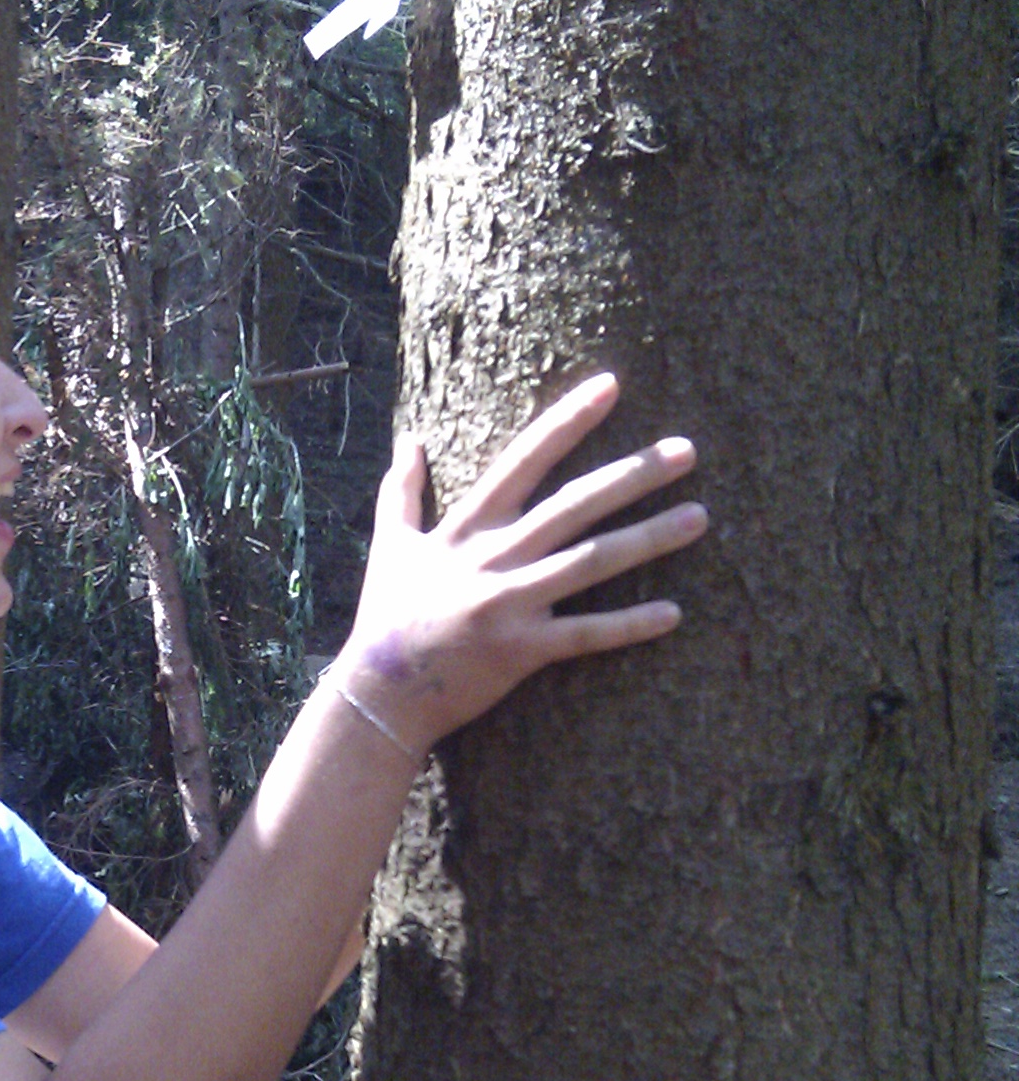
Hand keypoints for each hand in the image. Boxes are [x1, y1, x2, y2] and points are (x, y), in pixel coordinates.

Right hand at [331, 372, 705, 752]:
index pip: (524, 460)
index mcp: (466, 527)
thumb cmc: (386, 618)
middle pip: (574, 505)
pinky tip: (674, 613)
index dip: (568, 421)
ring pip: (592, 563)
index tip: (611, 387)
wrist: (379, 693)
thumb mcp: (390, 546)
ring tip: (700, 517)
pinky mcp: (522, 651)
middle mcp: (493, 558)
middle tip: (687, 450)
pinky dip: (629, 625)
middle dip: (633, 475)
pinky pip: (586, 635)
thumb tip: (407, 441)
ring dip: (649, 538)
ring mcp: (510, 604)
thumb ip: (401, 492)